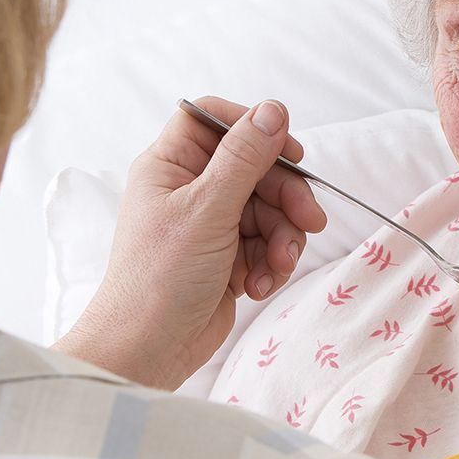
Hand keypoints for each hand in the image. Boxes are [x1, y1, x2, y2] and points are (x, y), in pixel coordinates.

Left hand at [55, 96, 325, 388]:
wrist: (149, 349)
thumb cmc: (161, 277)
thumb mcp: (207, 209)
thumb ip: (245, 158)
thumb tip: (274, 109)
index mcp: (170, 166)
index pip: (215, 121)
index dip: (254, 129)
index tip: (289, 152)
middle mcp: (189, 190)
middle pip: (255, 169)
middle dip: (286, 197)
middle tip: (310, 221)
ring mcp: (210, 225)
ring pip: (268, 210)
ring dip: (282, 237)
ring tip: (278, 266)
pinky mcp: (227, 259)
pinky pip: (266, 245)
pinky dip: (271, 264)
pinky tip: (260, 286)